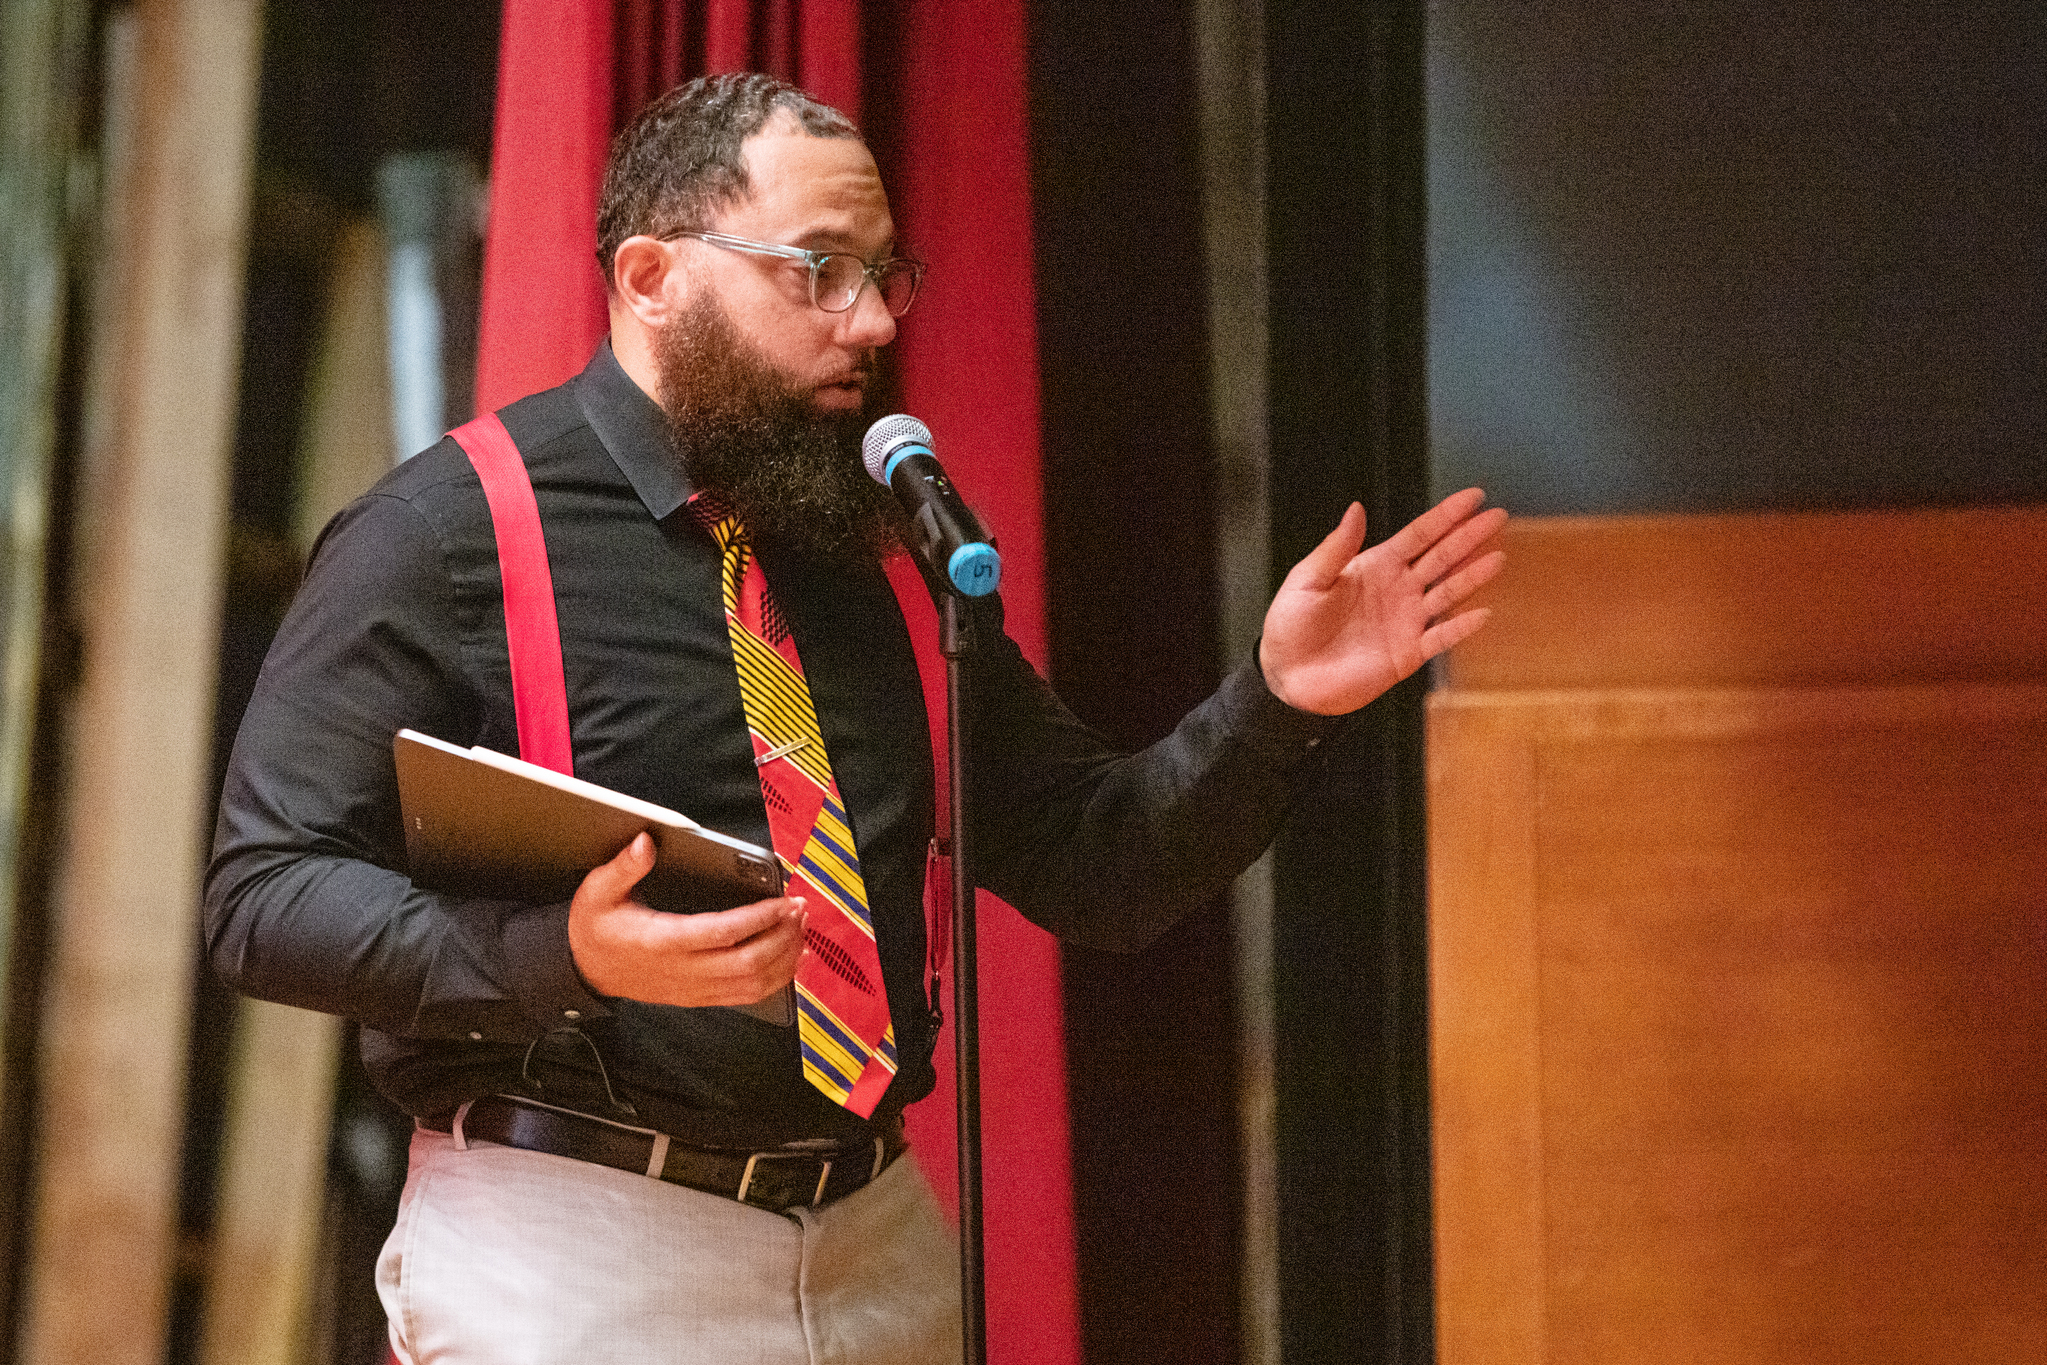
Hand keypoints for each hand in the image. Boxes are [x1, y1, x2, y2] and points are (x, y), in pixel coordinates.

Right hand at [566, 832, 806, 1007]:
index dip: (759, 918)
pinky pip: (746, 996)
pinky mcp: (700, 997)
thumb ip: (624, 866)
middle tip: (799, 908)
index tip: (783, 900)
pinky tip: (791, 957)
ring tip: (801, 927)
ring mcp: (694, 989)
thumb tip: (646, 842)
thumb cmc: (596, 928)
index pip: (721, 934)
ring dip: (785, 958)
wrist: (586, 970)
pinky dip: (776, 980)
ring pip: (752, 984)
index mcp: (661, 942)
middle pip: (747, 962)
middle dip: (782, 936)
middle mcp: (682, 970)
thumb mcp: (598, 891)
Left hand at [1258, 488, 1506, 714]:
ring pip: (1447, 593)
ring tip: (1497, 558)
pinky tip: (1482, 613)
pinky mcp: (1407, 654)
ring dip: (1472, 576)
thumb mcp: (1307, 580)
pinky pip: (1440, 638)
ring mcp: (1406, 620)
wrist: (1288, 676)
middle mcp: (1397, 589)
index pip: (1419, 535)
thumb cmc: (1291, 626)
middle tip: (1498, 517)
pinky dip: (1460, 627)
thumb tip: (1356, 509)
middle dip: (1469, 537)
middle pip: (1441, 557)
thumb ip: (1336, 548)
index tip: (1473, 497)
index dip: (1446, 515)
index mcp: (1375, 566)